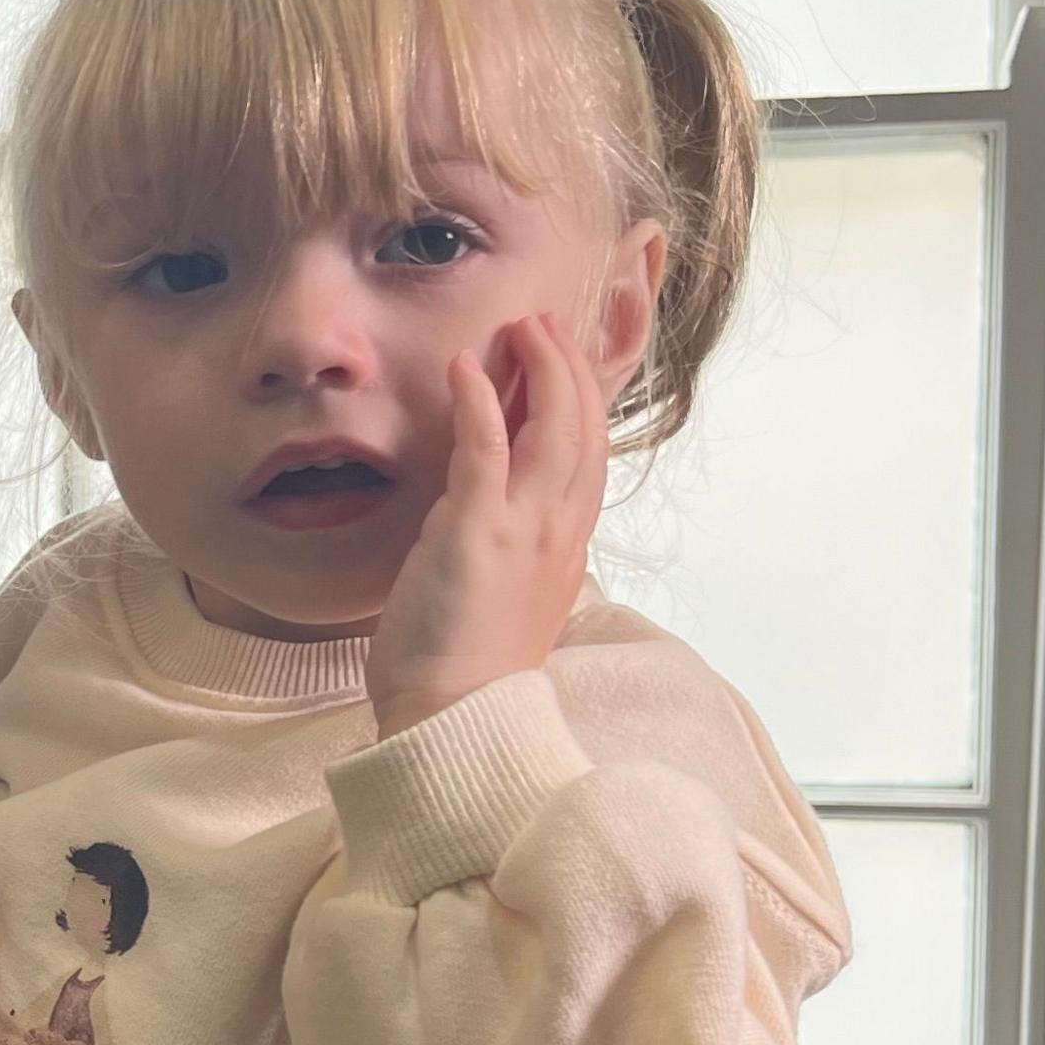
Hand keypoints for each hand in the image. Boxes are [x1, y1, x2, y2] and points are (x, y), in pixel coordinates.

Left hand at [366, 311, 606, 736]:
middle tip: (543, 327)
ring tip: (520, 329)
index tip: (557, 362)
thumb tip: (493, 501)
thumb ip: (512, 542)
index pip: (589, 455)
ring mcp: (525, 529)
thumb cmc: (468, 664)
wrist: (455, 718)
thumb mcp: (506, 591)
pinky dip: (480, 403)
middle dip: (568, 368)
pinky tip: (466, 368)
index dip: (580, 400)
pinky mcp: (478, 532)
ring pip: (554, 429)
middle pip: (585, 429)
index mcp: (567, 545)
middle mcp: (559, 530)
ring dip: (539, 369)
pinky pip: (487, 451)